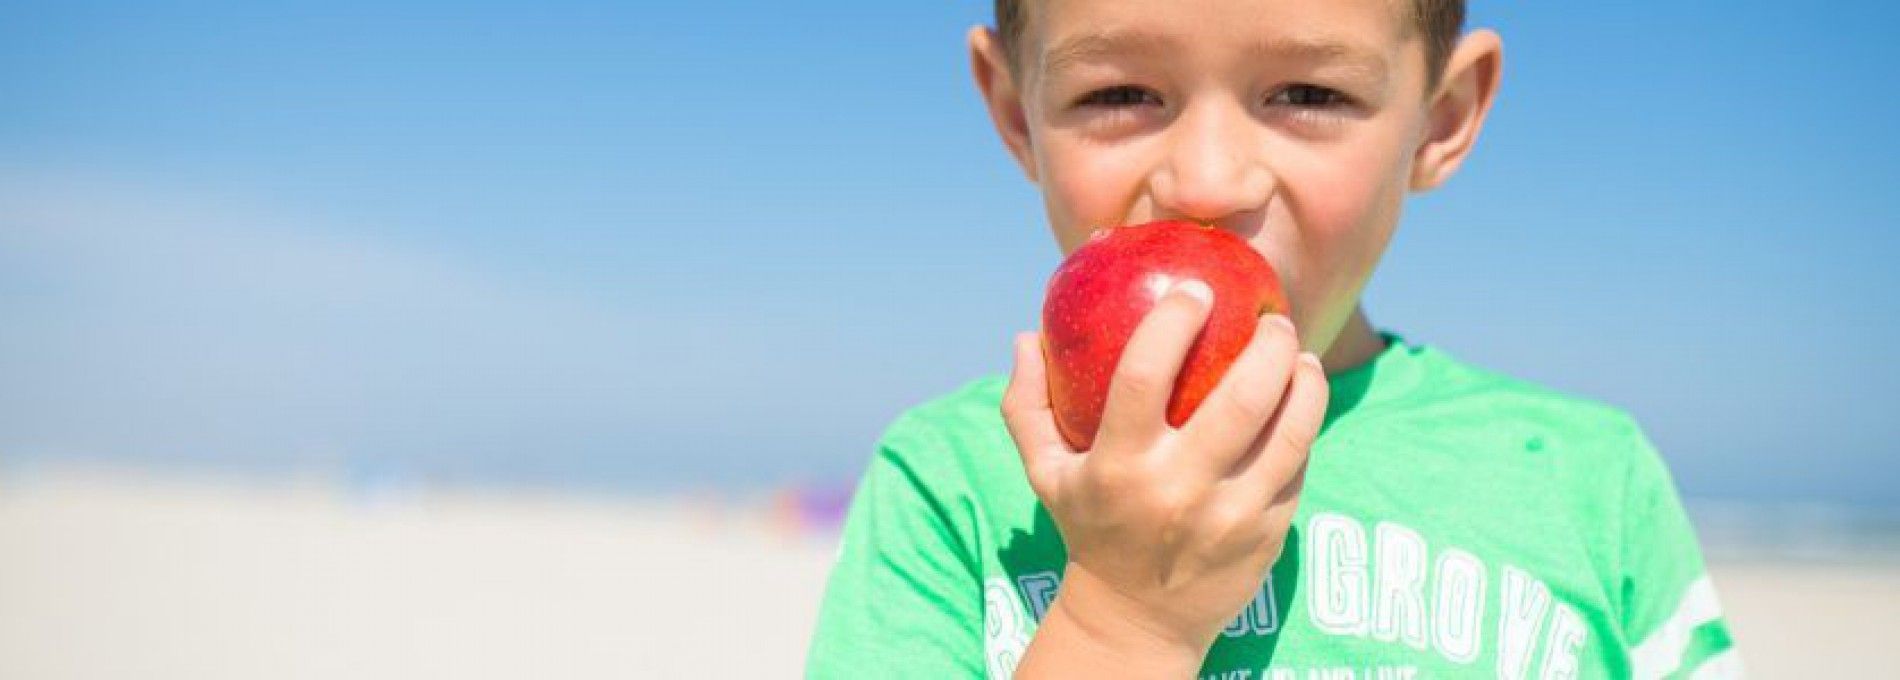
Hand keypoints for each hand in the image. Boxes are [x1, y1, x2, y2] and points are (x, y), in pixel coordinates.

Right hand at [1003, 281, 1328, 675]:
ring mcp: (1230, 516)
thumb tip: (1024, 335)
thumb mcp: (1045, 474)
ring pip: (1288, 431)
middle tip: (1272, 317)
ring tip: (1298, 352)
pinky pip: (1297, 465)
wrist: (1137, 622)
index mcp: (1118, 466)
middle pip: (1239, 398)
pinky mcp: (1267, 535)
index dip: (1174, 322)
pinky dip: (1304, 424)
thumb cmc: (1090, 528)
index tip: (1196, 288)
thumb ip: (1027, 406)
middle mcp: (1177, 490)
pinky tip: (1302, 397)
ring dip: (1302, 379)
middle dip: (1266, 344)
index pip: (1145, 376)